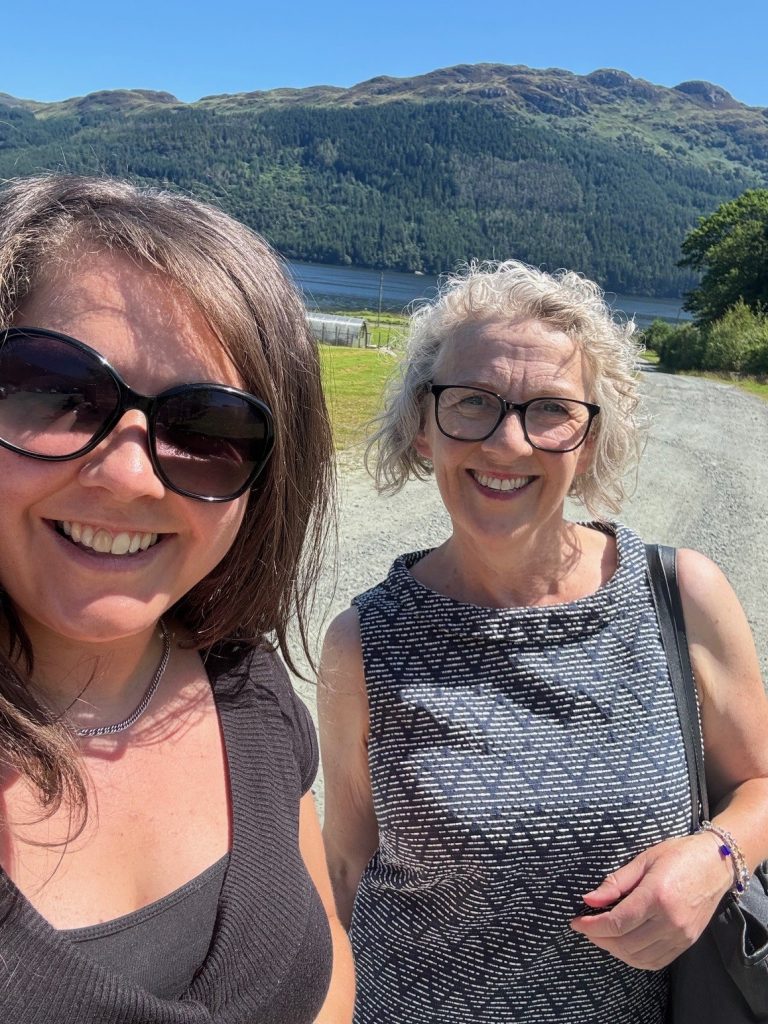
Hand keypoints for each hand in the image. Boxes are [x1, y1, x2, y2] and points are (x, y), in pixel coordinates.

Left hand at [570, 834, 731, 968]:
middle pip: (625, 943)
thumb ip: (615, 883)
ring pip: (639, 958)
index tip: (576, 922)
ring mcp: (681, 935)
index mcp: (656, 896)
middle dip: (599, 939)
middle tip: (585, 928)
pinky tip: (623, 945)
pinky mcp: (687, 942)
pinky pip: (656, 961)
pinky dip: (635, 958)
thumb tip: (589, 899)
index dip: (592, 926)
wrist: (716, 864)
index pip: (616, 923)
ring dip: (615, 951)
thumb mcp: (643, 860)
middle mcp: (670, 921)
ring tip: (601, 936)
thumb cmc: (678, 855)